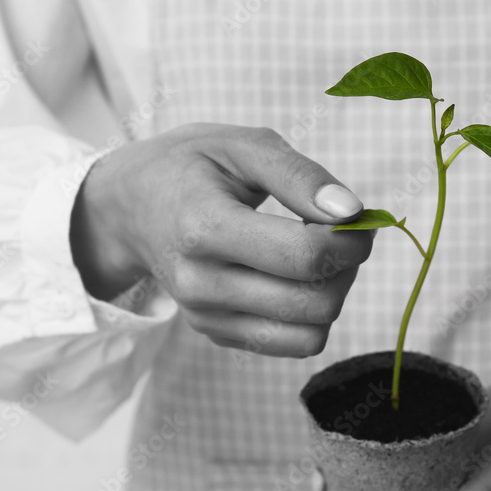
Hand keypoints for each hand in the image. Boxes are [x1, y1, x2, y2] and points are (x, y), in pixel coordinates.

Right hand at [70, 123, 372, 356]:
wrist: (131, 207)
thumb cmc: (192, 167)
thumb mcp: (242, 146)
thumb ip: (300, 175)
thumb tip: (351, 211)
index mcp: (203, 227)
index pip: (303, 256)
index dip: (350, 240)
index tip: (359, 219)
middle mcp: (200, 283)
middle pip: (312, 302)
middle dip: (348, 268)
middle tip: (345, 235)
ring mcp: (206, 317)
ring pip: (310, 334)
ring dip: (334, 294)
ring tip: (320, 257)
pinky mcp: (217, 334)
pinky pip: (294, 345)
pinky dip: (312, 315)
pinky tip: (297, 278)